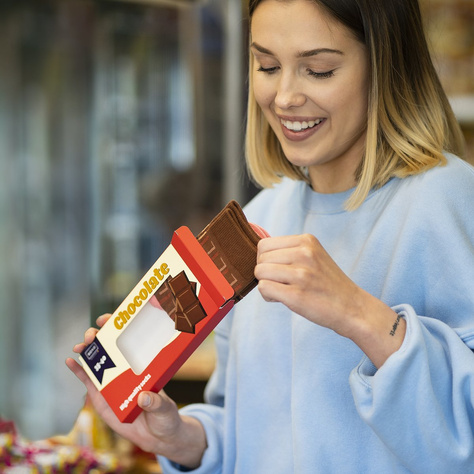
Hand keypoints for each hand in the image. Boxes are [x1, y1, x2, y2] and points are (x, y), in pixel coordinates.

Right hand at [66, 314, 206, 467]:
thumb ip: (156, 403)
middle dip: (99, 334)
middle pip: (110, 345)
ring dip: (87, 348)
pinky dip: (77, 370)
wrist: (156, 436)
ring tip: (81, 345)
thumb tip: (143, 397)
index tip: (110, 319)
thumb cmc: (164, 416)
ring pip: (96, 359)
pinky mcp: (101, 396)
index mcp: (143, 364)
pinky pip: (87, 380)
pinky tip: (69, 361)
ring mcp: (112, 380)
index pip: (130, 339)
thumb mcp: (164, 408)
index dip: (119, 326)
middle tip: (94, 334)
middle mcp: (125, 368)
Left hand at [255, 235, 404, 366]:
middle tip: (283, 283)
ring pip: (259, 272)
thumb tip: (257, 253)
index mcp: (306, 240)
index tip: (280, 270)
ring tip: (284, 290)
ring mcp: (301, 274)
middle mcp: (304, 253)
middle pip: (260, 258)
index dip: (266, 260)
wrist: (352, 308)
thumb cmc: (327, 284)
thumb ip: (289, 251)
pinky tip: (284, 299)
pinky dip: (269, 296)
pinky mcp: (296, 294)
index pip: (264, 244)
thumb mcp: (313, 256)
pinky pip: (263, 288)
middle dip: (265, 272)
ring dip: (266, 284)